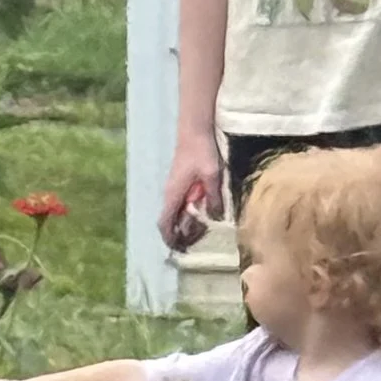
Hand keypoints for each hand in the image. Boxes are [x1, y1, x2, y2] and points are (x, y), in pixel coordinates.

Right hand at [161, 131, 224, 251]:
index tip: (180, 250)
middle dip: (180, 235)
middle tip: (196, 243)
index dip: (170, 239)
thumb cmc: (202, 151)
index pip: (165, 223)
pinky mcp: (180, 184)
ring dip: (185, 225)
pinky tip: (203, 214)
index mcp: (174, 194)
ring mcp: (174, 189)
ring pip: (175, 214)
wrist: (195, 130)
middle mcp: (170, 194)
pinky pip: (181, 205)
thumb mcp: (212, 175)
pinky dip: (188, 214)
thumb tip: (215, 218)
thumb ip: (214, 198)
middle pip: (170, 222)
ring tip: (202, 230)